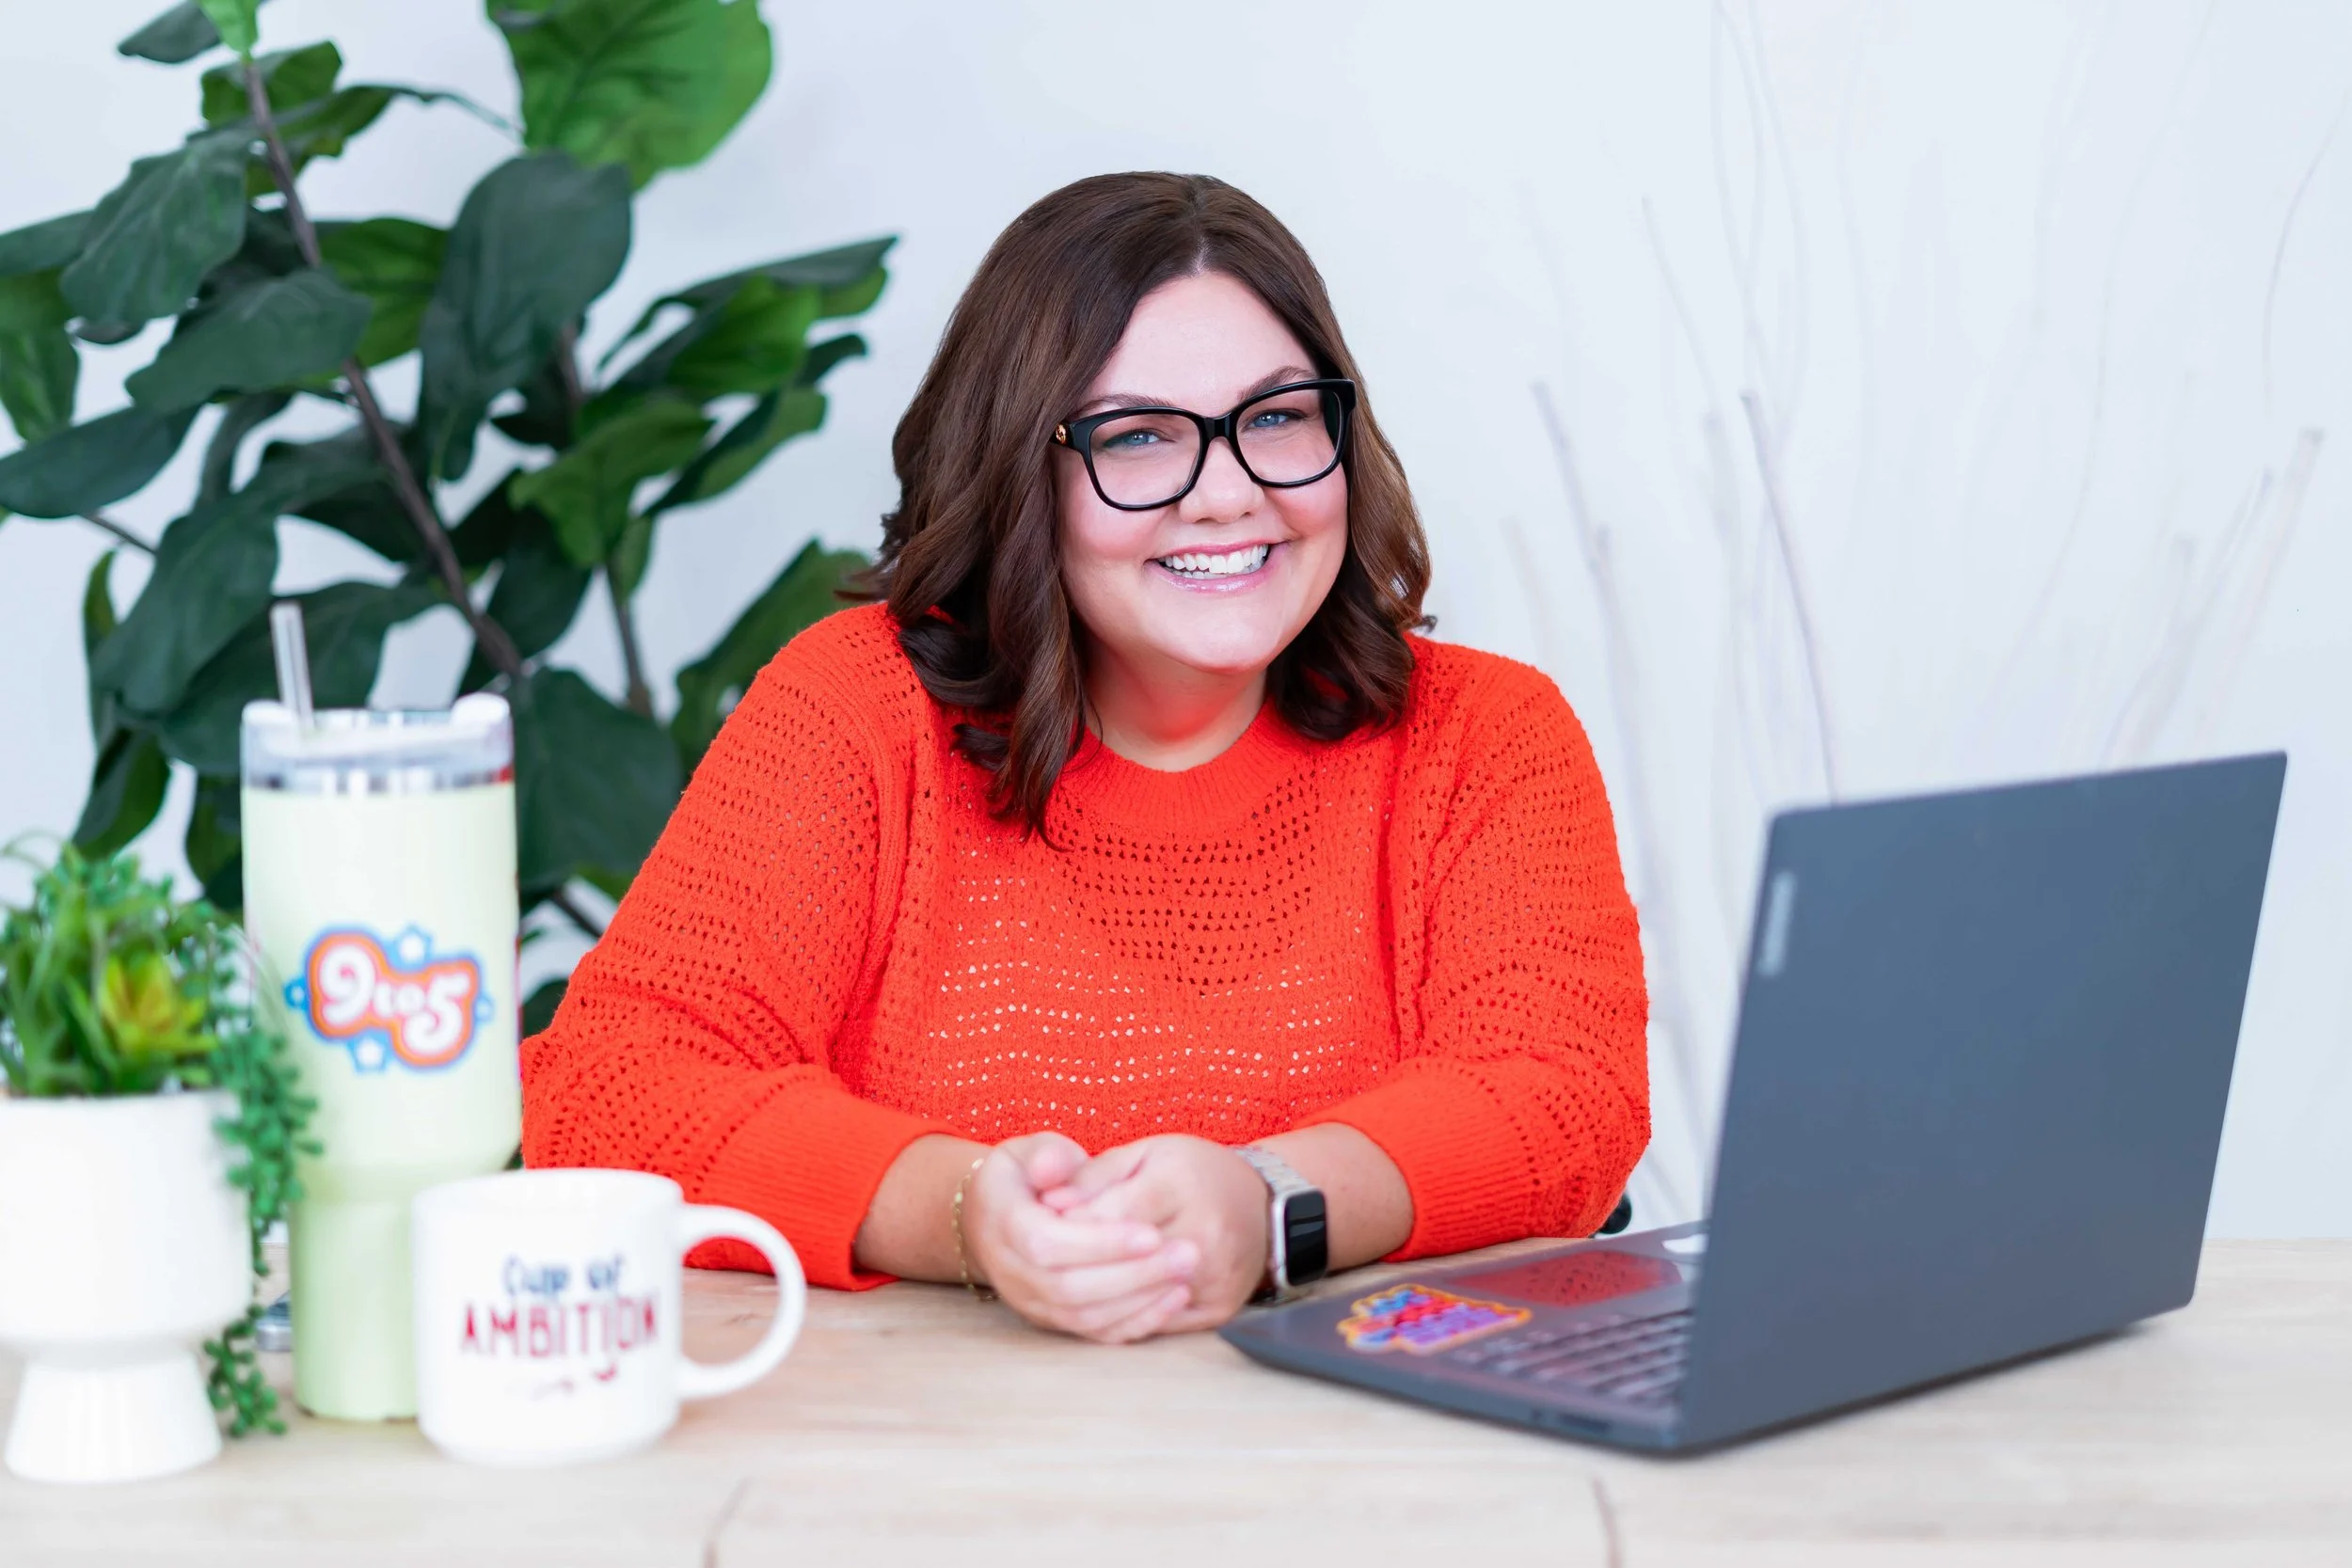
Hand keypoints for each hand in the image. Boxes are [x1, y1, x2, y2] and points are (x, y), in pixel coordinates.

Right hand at [961, 1132, 1200, 1343]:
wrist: (995, 1216)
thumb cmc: (1023, 1175)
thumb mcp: (1027, 1151)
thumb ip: (1046, 1154)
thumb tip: (1054, 1168)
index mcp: (1002, 1223)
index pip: (1047, 1243)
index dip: (1099, 1243)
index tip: (1151, 1233)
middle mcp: (1010, 1272)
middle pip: (1069, 1288)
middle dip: (1132, 1275)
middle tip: (1187, 1255)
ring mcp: (1030, 1302)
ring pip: (1084, 1317)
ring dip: (1139, 1300)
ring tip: (1186, 1275)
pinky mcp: (1052, 1320)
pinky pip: (1094, 1333)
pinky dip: (1136, 1321)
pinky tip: (1174, 1298)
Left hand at [1042, 1135, 1269, 1333]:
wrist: (1263, 1206)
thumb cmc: (1195, 1173)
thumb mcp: (1145, 1154)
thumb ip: (1093, 1176)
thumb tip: (1048, 1203)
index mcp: (1180, 1183)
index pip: (1109, 1217)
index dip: (1068, 1227)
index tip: (1038, 1227)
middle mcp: (1203, 1231)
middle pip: (1123, 1261)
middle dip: (1076, 1264)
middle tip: (1042, 1263)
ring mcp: (1215, 1275)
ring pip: (1139, 1299)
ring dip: (1096, 1297)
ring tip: (1064, 1285)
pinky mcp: (1219, 1308)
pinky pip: (1161, 1323)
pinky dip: (1126, 1317)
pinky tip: (1100, 1306)